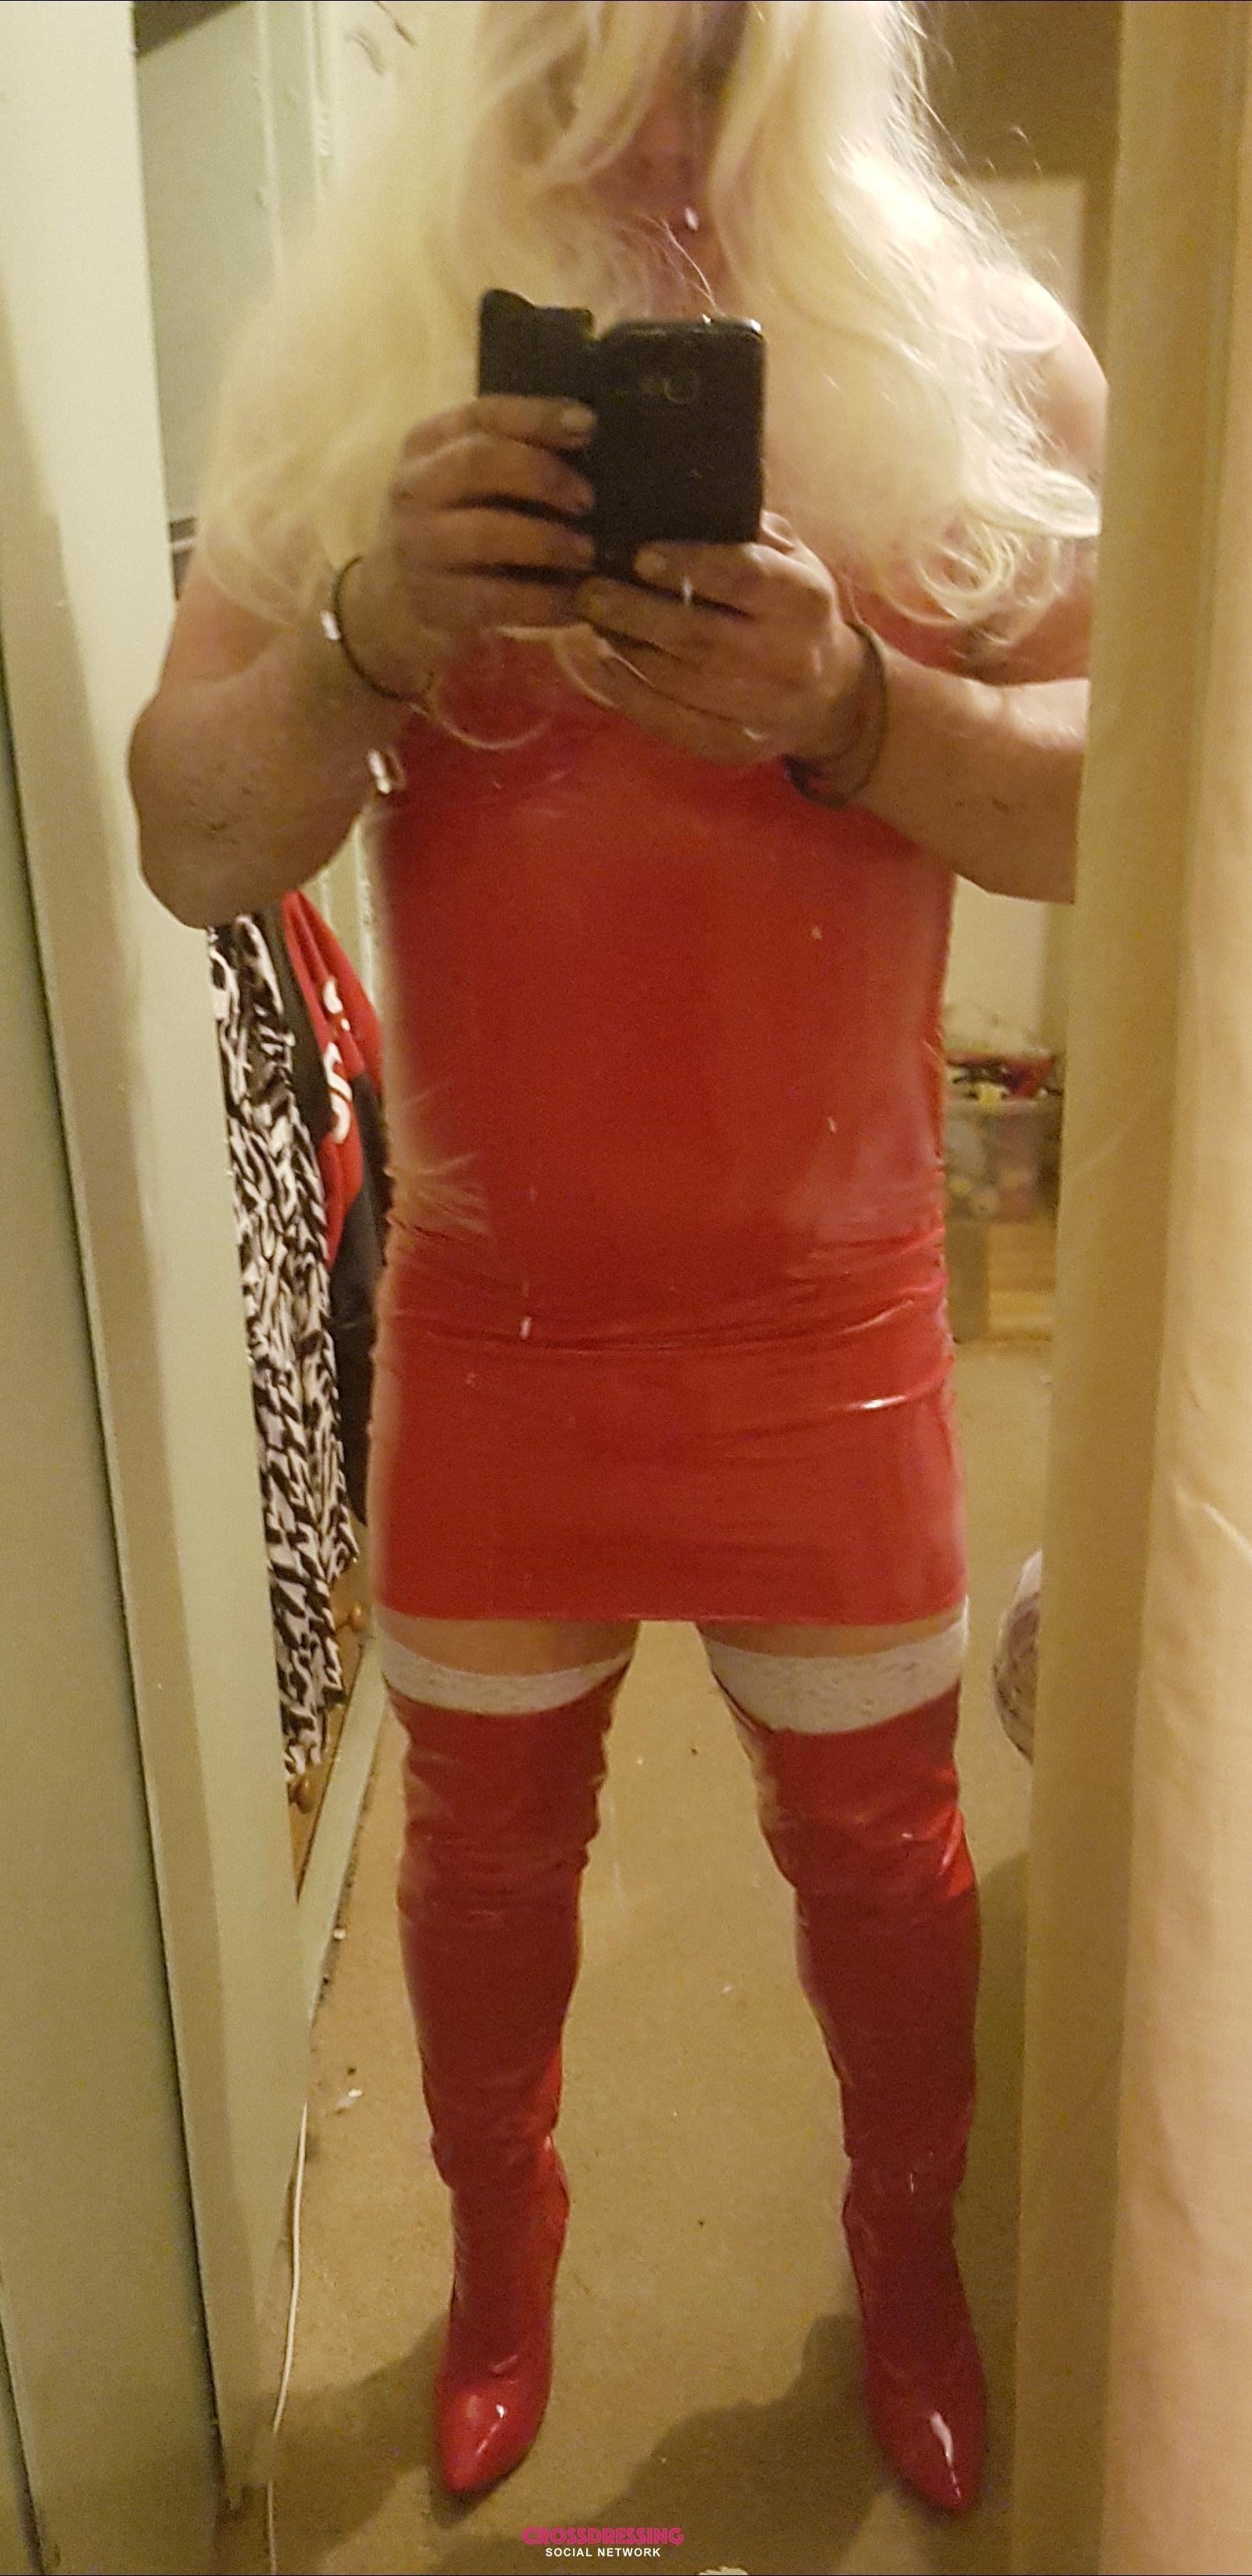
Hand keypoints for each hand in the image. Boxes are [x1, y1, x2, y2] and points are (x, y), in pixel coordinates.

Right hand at [340, 396, 598, 692]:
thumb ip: (508, 458)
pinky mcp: (432, 603)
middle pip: (478, 462)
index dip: (537, 416)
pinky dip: (541, 601)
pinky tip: (574, 602)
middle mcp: (413, 489)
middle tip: (586, 501)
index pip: (482, 416)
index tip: (588, 426)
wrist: (386, 606)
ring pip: (485, 532)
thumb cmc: (444, 532)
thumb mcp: (461, 485)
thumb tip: (587, 442)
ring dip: (546, 541)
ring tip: (585, 553)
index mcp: (426, 446)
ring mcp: (417, 548)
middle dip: (542, 476)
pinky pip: (494, 599)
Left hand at [570, 517, 866, 767]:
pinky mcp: (735, 747)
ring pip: (680, 681)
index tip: (641, 555)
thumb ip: (748, 529)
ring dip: (628, 649)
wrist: (828, 696)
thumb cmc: (792, 610)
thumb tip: (685, 488)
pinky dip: (630, 695)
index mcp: (805, 600)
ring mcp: (763, 710)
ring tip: (596, 621)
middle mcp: (789, 658)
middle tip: (591, 589)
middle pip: (700, 636)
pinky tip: (605, 666)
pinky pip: (672, 723)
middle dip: (636, 611)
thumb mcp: (790, 559)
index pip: (744, 578)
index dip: (689, 564)